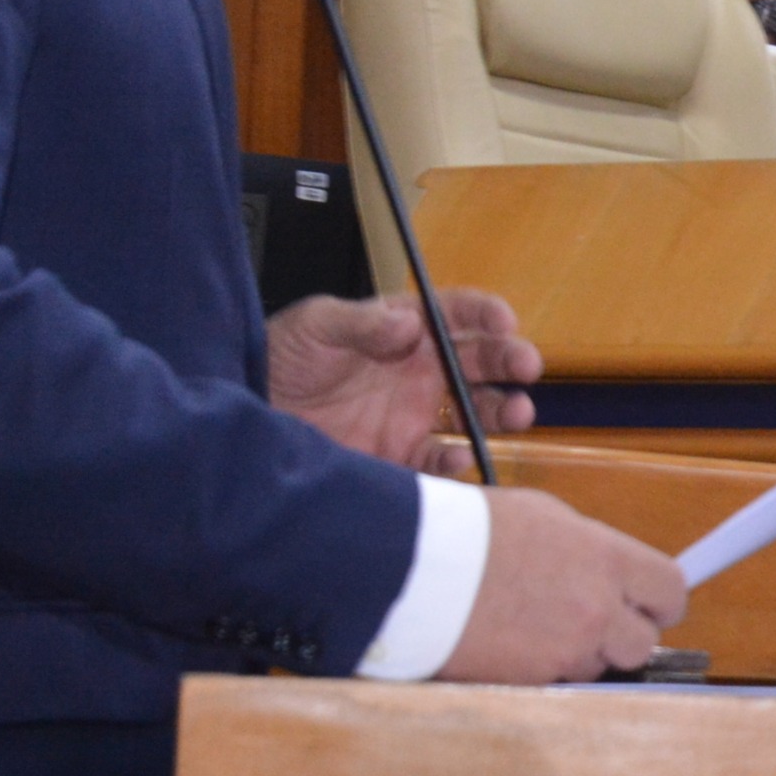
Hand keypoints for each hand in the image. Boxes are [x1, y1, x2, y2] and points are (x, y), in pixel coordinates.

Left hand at [267, 287, 540, 468]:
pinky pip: (440, 460)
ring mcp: (413, 414)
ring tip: (517, 412)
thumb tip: (410, 324)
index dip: (484, 314)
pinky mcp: (400, 456)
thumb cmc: (279, 358)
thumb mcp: (314, 325)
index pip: (456, 313)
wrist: (249, 417)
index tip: (504, 321)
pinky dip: (457, 461)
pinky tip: (462, 456)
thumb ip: (361, 322)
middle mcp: (419, 370)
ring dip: (502, 410)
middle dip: (510, 360)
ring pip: (474, 411)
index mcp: (405, 329)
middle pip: (480, 361)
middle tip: (526, 365)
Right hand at [438, 486, 688, 682]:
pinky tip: (514, 643)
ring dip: (579, 654)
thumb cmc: (474, 531)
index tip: (648, 602)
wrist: (414, 568)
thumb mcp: (546, 517)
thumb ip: (590, 550)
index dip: (660, 600)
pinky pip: (556, 682)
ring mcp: (565, 651)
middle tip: (592, 620)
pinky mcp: (532, 683)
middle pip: (642, 643)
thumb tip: (609, 570)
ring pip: (597, 667)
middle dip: (622, 634)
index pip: (672, 592)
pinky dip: (542, 669)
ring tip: (538, 626)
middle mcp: (597, 610)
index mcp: (607, 560)